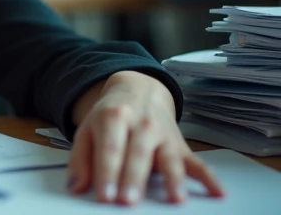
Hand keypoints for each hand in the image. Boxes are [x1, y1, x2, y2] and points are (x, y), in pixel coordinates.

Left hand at [67, 70, 225, 204]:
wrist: (138, 91)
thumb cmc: (110, 116)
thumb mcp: (87, 130)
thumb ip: (80, 159)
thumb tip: (75, 186)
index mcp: (113, 118)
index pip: (110, 148)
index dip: (107, 172)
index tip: (104, 196)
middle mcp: (141, 125)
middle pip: (138, 154)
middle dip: (133, 179)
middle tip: (128, 201)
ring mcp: (163, 135)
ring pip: (169, 158)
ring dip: (172, 178)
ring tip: (174, 198)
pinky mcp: (180, 145)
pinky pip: (196, 162)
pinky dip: (209, 177)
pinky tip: (218, 192)